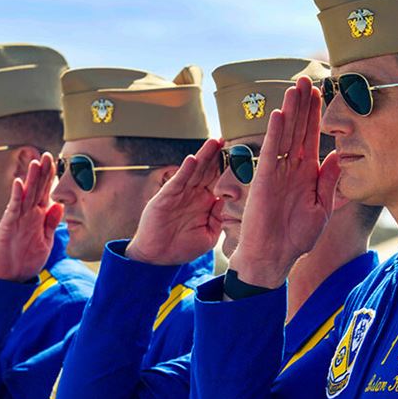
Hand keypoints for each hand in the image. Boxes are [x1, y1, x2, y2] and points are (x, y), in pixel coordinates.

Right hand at [0, 153, 63, 281]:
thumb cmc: (26, 260)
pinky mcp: (7, 225)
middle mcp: (28, 214)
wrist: (9, 278)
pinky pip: (13, 208)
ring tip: (35, 163)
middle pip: (36, 189)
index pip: (45, 192)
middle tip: (47, 155)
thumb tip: (59, 204)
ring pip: (25, 194)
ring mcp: (17, 218)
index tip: (56, 162)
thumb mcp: (45, 241)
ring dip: (30, 179)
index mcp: (38, 217)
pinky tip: (18, 183)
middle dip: (42, 172)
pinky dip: (16, 195)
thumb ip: (51, 223)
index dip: (50, 177)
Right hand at [125, 138, 223, 265]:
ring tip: (214, 142)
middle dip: (216, 155)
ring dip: (203, 156)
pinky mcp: (166, 198)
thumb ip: (217, 219)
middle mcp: (192, 195)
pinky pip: (177, 181)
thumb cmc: (182, 248)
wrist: (158, 258)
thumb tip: (224, 201)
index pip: (217, 180)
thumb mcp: (208, 235)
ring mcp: (179, 194)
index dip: (226, 168)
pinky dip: (185, 170)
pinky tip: (193, 159)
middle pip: (207, 170)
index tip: (239, 156)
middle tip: (226, 140)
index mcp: (204, 202)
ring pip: (194, 171)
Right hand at [227, 77, 339, 288]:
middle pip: (297, 129)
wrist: (274, 258)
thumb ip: (329, 182)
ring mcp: (276, 172)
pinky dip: (274, 134)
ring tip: (294, 87)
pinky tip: (279, 114)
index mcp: (305, 174)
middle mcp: (290, 168)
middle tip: (306, 79)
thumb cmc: (296, 238)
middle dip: (302, 105)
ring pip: (284, 135)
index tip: (320, 92)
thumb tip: (338, 156)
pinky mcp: (263, 180)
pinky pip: (270, 152)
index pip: (310, 137)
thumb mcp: (321, 208)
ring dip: (289, 111)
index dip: (315, 115)